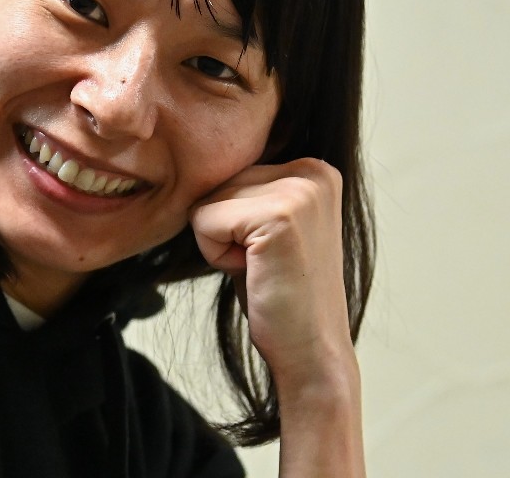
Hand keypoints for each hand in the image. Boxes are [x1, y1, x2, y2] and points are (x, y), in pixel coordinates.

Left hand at [190, 158, 352, 386]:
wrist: (310, 352)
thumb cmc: (280, 293)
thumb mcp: (265, 226)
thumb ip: (247, 190)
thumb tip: (195, 158)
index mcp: (314, 170)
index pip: (229, 171)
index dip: (232, 220)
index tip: (267, 251)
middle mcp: (312, 171)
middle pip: (216, 181)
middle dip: (224, 228)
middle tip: (263, 264)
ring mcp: (299, 191)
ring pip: (206, 201)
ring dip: (220, 242)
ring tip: (261, 268)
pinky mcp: (279, 215)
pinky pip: (203, 221)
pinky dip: (215, 254)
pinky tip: (255, 273)